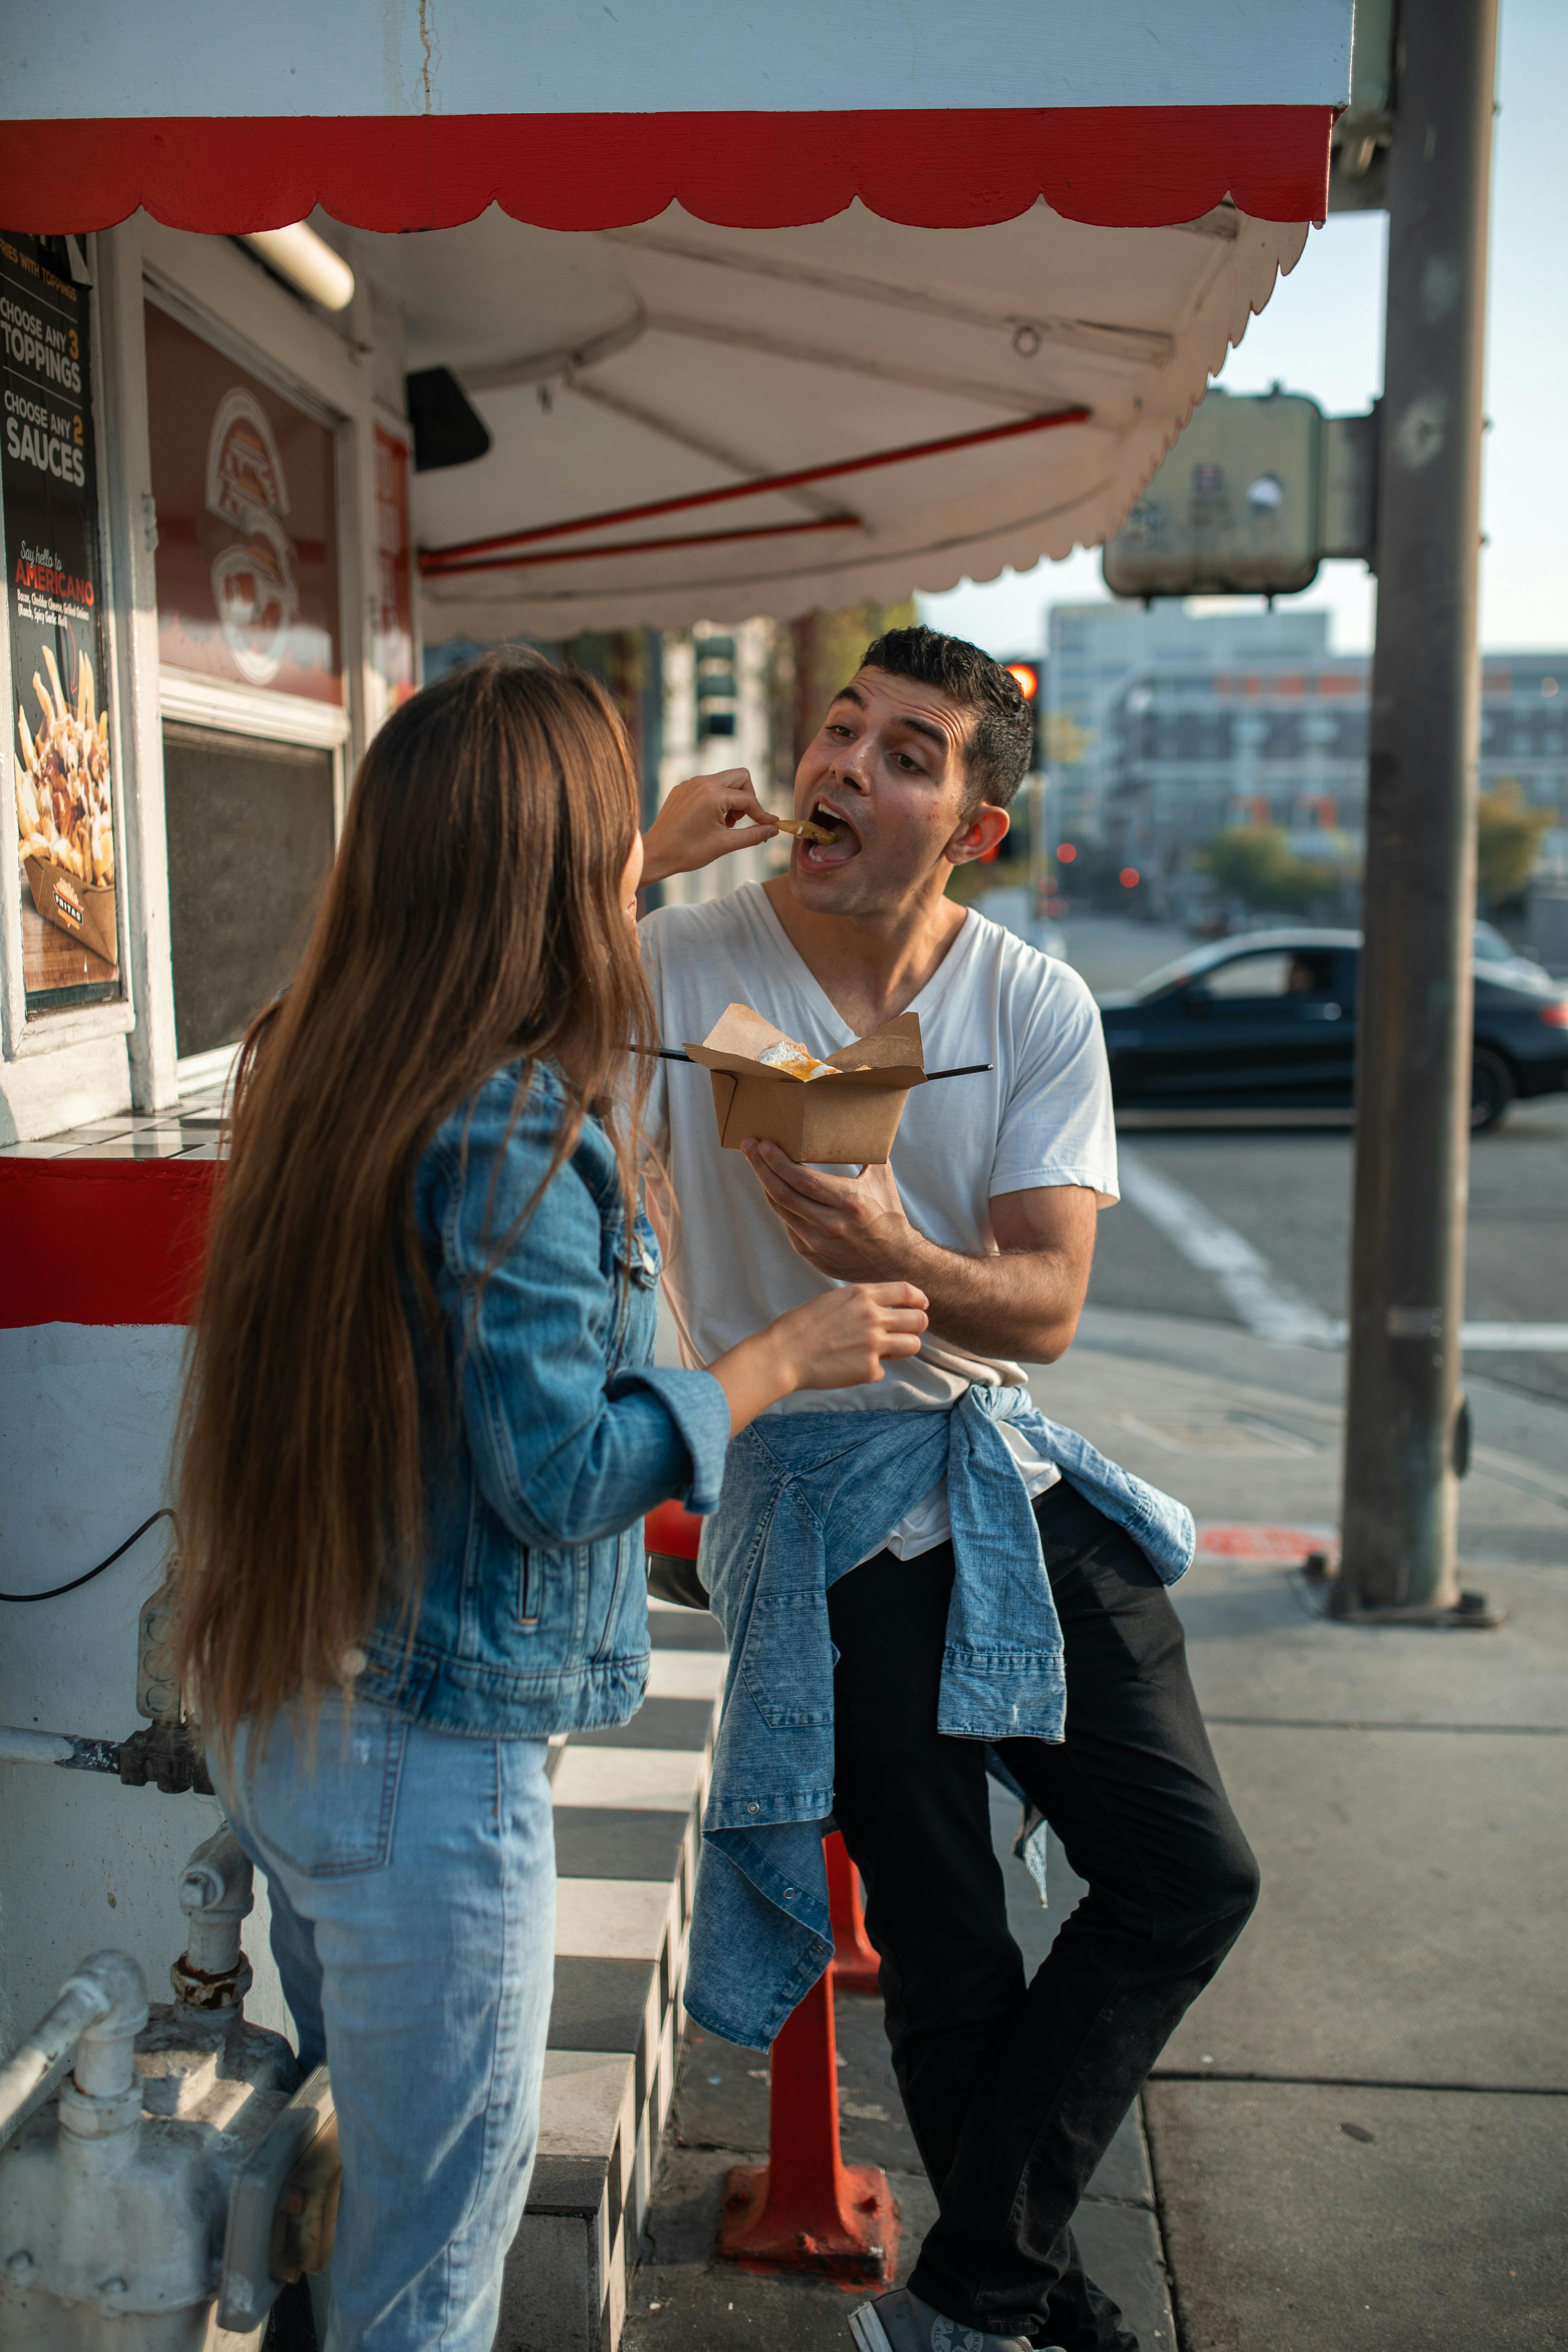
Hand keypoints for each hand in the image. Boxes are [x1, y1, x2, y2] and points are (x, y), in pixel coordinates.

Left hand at [640, 769, 778, 884]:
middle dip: (747, 798)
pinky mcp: (682, 788)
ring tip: (724, 823)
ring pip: (724, 780)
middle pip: (740, 777)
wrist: (655, 854)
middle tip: (740, 820)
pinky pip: (707, 786)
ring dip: (732, 799)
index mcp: (712, 794)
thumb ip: (753, 835)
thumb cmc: (688, 852)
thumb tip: (774, 830)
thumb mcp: (725, 844)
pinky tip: (709, 820)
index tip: (769, 827)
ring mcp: (690, 784)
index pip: (748, 799)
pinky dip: (716, 799)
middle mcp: (701, 782)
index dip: (761, 814)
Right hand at [707, 1280, 926, 1433]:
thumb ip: (861, 1303)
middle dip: (916, 1327)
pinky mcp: (869, 1369)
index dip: (919, 1300)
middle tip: (905, 1333)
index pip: (907, 1292)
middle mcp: (873, 1317)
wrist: (783, 1354)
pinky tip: (849, 1367)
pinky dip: (870, 1370)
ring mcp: (874, 1344)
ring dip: (902, 1349)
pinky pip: (883, 1370)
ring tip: (883, 1352)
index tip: (921, 1306)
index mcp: (863, 1295)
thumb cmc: (801, 1327)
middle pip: (919, 1320)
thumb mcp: (833, 1300)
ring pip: (913, 1345)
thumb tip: (883, 1312)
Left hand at [740, 1142, 918, 1282]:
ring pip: (781, 1209)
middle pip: (783, 1194)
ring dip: (765, 1183)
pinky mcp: (810, 1254)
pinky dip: (779, 1203)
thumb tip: (855, 1121)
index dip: (779, 1162)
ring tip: (757, 1162)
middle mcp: (831, 1225)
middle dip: (761, 1167)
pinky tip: (774, 1186)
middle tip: (749, 1146)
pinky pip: (787, 1223)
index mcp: (850, 1203)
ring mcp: (817, 1243)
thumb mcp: (882, 1180)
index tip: (764, 1144)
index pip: (804, 1180)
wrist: (894, 1262)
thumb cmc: (889, 1214)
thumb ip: (866, 1151)